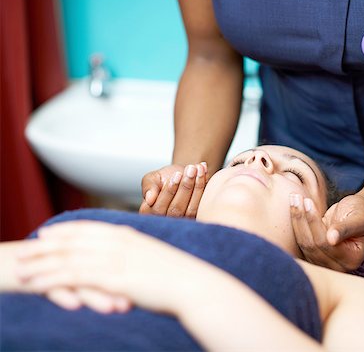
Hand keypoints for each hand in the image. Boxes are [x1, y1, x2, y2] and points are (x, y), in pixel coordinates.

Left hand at [15, 221, 192, 314]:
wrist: (193, 284)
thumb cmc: (178, 275)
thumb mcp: (155, 256)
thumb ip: (137, 253)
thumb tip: (129, 260)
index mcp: (128, 234)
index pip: (89, 228)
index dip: (65, 230)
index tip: (48, 232)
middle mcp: (117, 242)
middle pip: (72, 240)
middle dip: (46, 244)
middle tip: (25, 248)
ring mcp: (114, 258)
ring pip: (67, 256)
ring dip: (41, 262)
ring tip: (20, 269)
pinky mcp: (111, 277)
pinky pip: (72, 276)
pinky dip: (50, 279)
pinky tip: (35, 284)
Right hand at [140, 162, 207, 216]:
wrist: (181, 175)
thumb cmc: (164, 178)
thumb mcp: (151, 179)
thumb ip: (148, 187)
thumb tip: (149, 199)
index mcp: (150, 213)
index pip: (158, 208)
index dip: (169, 191)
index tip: (177, 175)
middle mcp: (166, 220)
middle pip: (176, 209)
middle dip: (185, 187)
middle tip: (191, 169)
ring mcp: (183, 221)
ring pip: (191, 210)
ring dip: (197, 187)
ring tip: (197, 169)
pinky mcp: (197, 217)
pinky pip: (201, 207)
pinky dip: (204, 188)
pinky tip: (203, 172)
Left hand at [290, 193, 363, 271]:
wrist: (360, 214)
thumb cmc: (363, 213)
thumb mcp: (360, 218)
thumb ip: (347, 228)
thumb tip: (332, 239)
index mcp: (351, 260)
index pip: (326, 244)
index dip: (314, 223)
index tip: (307, 201)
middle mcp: (337, 266)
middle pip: (312, 245)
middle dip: (302, 219)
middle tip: (296, 196)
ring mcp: (324, 263)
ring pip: (304, 243)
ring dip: (297, 220)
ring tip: (294, 198)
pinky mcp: (314, 256)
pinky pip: (301, 241)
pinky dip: (297, 223)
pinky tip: (294, 207)